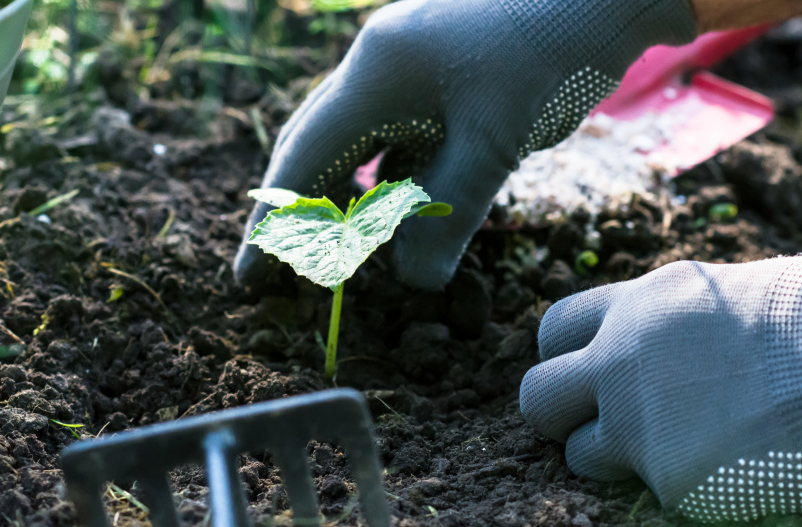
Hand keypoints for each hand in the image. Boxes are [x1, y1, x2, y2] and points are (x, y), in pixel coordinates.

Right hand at [235, 0, 695, 289]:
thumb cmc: (550, 54)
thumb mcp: (495, 142)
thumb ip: (448, 214)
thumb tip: (415, 282)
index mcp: (376, 72)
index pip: (304, 156)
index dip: (275, 220)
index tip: (251, 273)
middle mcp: (380, 63)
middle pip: (320, 143)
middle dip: (304, 206)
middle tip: (292, 264)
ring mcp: (411, 63)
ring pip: (364, 141)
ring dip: (358, 195)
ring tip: (355, 248)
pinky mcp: (442, 72)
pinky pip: (404, 132)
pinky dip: (403, 176)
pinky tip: (419, 207)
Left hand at [520, 255, 801, 521]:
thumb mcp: (717, 296)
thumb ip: (666, 322)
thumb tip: (653, 344)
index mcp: (634, 306)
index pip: (554, 329)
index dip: (563, 355)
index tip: (587, 369)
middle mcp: (618, 361)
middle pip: (537, 396)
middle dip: (558, 413)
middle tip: (597, 420)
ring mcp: (635, 420)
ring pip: (576, 454)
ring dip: (606, 457)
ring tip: (667, 447)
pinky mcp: (665, 475)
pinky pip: (644, 488)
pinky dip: (672, 482)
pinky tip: (719, 463)